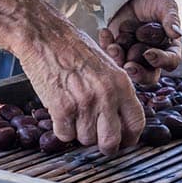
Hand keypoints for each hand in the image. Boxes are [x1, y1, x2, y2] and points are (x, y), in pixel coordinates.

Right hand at [0, 0, 144, 154]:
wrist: (45, 36)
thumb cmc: (74, 48)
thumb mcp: (107, 65)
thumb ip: (118, 91)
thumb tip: (124, 120)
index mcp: (121, 83)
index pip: (136, 123)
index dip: (130, 138)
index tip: (123, 141)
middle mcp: (106, 94)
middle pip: (111, 142)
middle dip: (104, 145)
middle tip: (97, 139)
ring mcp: (83, 103)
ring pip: (86, 140)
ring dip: (80, 132)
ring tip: (75, 113)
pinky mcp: (61, 108)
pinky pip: (64, 136)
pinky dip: (62, 129)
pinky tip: (61, 112)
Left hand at [99, 0, 181, 83]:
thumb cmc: (154, 1)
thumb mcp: (166, 5)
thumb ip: (171, 18)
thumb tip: (177, 34)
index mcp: (170, 47)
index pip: (171, 61)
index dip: (161, 60)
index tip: (149, 54)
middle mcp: (152, 56)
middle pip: (148, 75)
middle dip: (138, 72)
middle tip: (129, 65)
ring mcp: (133, 56)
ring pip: (127, 68)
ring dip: (119, 59)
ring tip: (114, 46)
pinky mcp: (118, 51)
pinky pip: (110, 56)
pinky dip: (106, 46)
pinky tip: (106, 33)